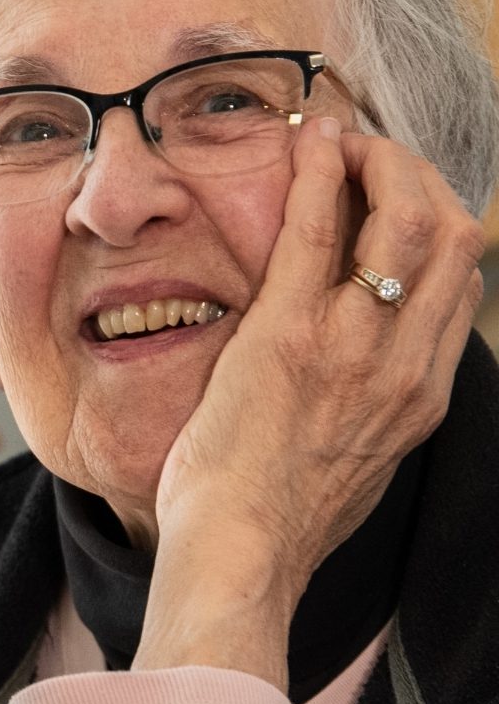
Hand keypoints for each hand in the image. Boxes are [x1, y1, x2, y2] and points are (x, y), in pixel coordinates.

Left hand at [139, 120, 485, 685]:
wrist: (241, 557)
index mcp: (421, 398)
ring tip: (345, 148)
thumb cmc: (277, 524)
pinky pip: (318, 228)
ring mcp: (353, 346)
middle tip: (375, 161)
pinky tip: (311, 146)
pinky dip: (320, 173)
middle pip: (453, 237)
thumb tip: (364, 388)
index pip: (463, 284)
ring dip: (381, 164)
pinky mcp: (289, 334)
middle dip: (422, 180)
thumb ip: (376, 415)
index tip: (399, 204)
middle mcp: (404, 366)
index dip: (439, 224)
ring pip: (406, 218)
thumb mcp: (358, 468)